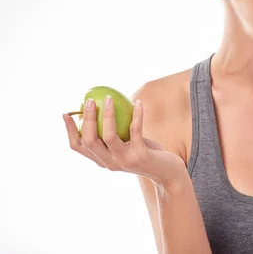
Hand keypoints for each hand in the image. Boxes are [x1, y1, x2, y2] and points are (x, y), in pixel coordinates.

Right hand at [62, 96, 185, 187]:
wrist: (167, 172)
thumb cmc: (146, 152)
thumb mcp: (126, 143)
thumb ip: (116, 132)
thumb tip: (105, 104)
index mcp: (101, 160)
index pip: (78, 147)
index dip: (69, 130)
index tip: (66, 113)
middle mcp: (109, 163)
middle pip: (89, 140)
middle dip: (88, 119)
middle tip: (91, 100)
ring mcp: (124, 160)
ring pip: (108, 136)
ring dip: (108, 115)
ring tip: (109, 98)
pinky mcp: (140, 155)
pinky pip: (135, 130)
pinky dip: (136, 115)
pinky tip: (138, 102)